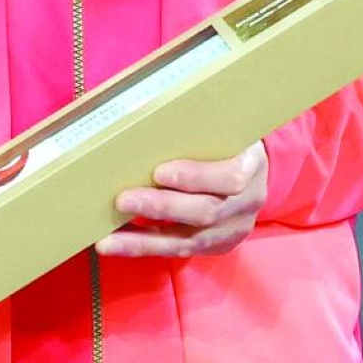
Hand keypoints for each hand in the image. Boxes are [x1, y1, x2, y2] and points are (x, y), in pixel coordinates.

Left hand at [95, 141, 267, 258]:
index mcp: (251, 166)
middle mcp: (245, 203)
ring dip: (144, 240)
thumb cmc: (227, 144)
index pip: (230, 177)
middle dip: (162, 207)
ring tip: (110, 240)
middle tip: (123, 199)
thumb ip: (196, 127)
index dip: (194, 177)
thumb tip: (141, 110)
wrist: (252, 175)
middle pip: (206, 211)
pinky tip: (117, 244)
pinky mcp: (214, 247)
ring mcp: (231, 230)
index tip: (160, 172)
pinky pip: (177, 252)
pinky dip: (145, 248)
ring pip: (188, 241)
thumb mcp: (225, 130)